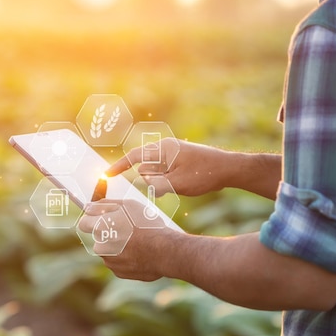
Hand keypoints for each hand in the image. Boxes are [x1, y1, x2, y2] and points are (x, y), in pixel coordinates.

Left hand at [78, 199, 172, 281]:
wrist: (165, 251)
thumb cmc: (148, 225)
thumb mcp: (128, 206)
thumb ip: (104, 205)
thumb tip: (88, 206)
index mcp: (100, 228)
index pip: (83, 223)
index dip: (92, 219)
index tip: (101, 219)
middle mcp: (100, 246)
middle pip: (98, 238)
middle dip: (109, 233)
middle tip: (128, 229)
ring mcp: (109, 261)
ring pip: (109, 251)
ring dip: (118, 246)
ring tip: (137, 242)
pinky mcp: (118, 272)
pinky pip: (118, 263)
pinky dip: (126, 258)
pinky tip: (139, 253)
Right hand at [106, 138, 229, 196]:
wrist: (229, 169)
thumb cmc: (204, 174)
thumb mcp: (178, 183)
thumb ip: (155, 184)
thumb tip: (142, 181)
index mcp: (163, 149)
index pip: (134, 156)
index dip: (119, 166)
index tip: (106, 174)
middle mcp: (165, 149)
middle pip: (146, 168)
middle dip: (150, 180)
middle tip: (170, 186)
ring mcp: (172, 156)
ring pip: (155, 174)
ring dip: (161, 183)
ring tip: (182, 184)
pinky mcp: (178, 163)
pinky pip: (164, 175)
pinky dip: (168, 183)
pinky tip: (184, 185)